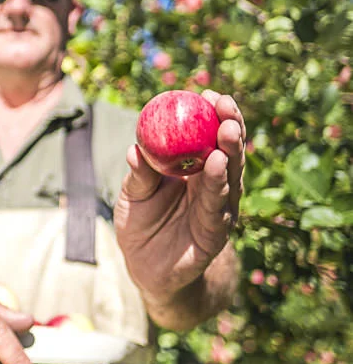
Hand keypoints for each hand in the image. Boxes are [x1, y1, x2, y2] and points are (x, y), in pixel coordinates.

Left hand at [114, 90, 244, 305]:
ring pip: (228, 176)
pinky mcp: (215, 233)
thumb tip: (135, 149)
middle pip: (227, 151)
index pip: (209, 138)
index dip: (213, 115)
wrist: (146, 269)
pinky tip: (216, 164)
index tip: (209, 94)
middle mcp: (213, 187)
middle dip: (230, 126)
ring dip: (230, 151)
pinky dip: (216, 184)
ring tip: (227, 130)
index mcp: (195, 171)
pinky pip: (217, 206)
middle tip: (224, 105)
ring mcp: (218, 209)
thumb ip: (139, 175)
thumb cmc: (140, 224)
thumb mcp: (133, 195)